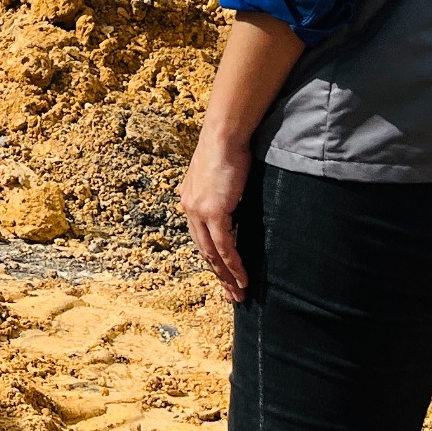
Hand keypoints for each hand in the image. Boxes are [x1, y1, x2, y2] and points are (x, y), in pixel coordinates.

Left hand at [179, 129, 253, 301]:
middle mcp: (189, 209)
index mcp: (189, 201)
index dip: (212, 259)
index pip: (200, 238)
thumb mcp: (216, 176)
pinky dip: (234, 265)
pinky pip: (225, 247)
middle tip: (231, 294)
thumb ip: (218, 193)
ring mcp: (199, 212)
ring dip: (227, 276)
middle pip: (204, 251)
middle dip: (219, 275)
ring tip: (239, 294)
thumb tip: (228, 201)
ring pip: (213, 254)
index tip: (222, 276)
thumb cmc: (225, 150)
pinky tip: (242, 278)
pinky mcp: (214, 212)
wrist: (224, 136)